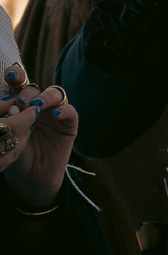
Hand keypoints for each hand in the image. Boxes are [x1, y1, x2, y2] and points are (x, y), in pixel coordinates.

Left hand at [1, 75, 77, 211]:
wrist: (30, 177)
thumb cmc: (16, 155)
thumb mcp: (9, 134)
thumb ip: (10, 117)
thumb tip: (11, 101)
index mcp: (20, 104)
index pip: (20, 84)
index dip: (16, 76)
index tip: (11, 78)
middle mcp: (38, 106)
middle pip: (35, 88)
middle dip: (27, 93)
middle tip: (21, 105)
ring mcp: (54, 114)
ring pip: (54, 94)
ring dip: (45, 97)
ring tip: (37, 107)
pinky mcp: (69, 125)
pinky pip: (70, 111)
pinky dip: (64, 110)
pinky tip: (55, 114)